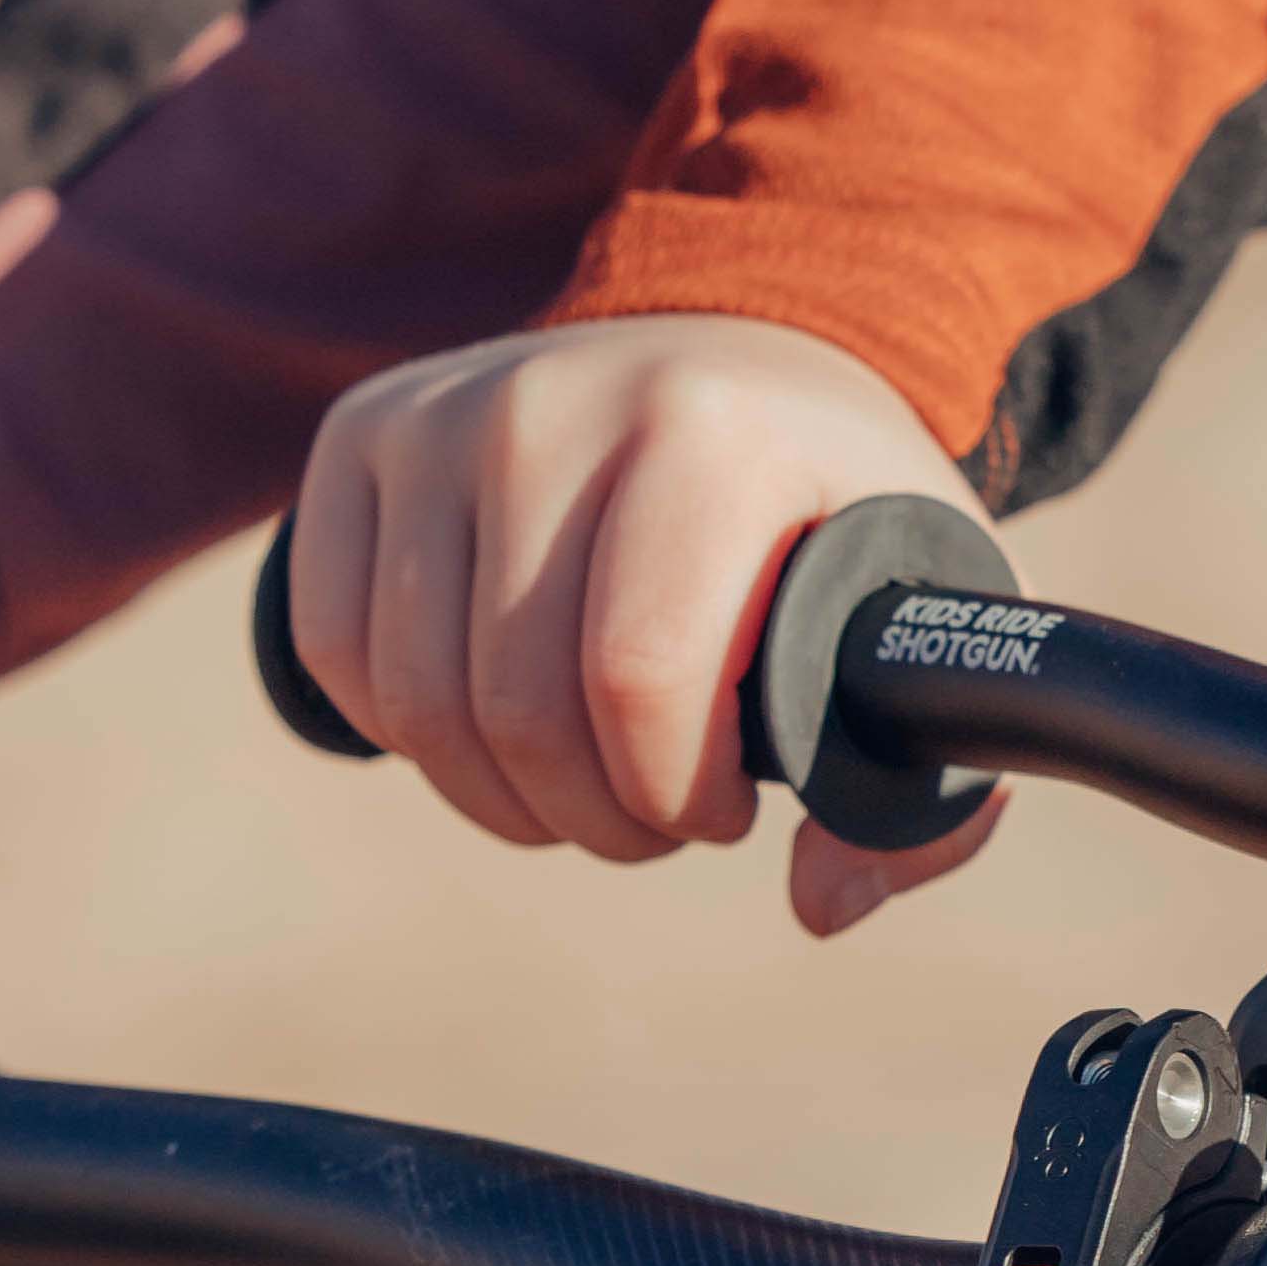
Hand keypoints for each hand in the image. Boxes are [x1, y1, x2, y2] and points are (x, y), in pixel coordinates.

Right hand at [291, 312, 1004, 935]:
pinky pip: (334, 648)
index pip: (637, 679)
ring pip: (418, 697)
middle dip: (595, 818)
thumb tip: (820, 904)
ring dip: (505, 797)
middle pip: (516, 707)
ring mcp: (444, 412)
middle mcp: (557, 405)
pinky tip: (495, 732)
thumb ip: (932, 792)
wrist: (745, 361)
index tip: (729, 809)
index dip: (674, 796)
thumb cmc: (841, 520)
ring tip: (587, 786)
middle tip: (656, 818)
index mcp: (712, 438)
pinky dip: (412, 735)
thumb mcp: (928, 626)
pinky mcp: (362, 432)